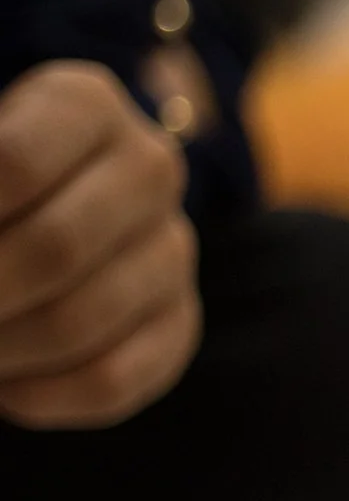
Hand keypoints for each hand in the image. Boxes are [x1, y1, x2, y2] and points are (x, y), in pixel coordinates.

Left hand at [0, 61, 200, 426]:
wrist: (39, 197)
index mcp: (84, 103)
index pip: (13, 164)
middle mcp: (148, 167)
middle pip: (53, 249)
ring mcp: (173, 249)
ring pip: (78, 322)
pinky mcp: (179, 320)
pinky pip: (113, 379)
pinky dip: (39, 397)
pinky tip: (2, 386)